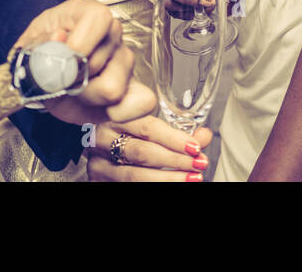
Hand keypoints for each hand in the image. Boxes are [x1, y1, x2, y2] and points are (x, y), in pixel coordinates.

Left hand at [12, 0, 156, 123]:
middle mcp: (112, 33)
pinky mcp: (134, 87)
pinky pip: (142, 102)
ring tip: (75, 90)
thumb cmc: (40, 57)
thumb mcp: (28, 48)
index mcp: (89, 15)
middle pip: (99, 63)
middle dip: (74, 80)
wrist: (44, 80)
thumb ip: (40, 43)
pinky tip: (96, 106)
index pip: (99, 20)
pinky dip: (116, 113)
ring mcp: (125, 60)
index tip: (60, 62)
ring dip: (87, 97)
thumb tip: (59, 38)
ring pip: (113, 89)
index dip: (80, 44)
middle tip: (60, 79)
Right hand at [87, 115, 213, 180]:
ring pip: (134, 175)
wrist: (101, 140)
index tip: (195, 146)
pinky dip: (154, 185)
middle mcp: (102, 138)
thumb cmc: (127, 128)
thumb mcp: (149, 122)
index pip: (147, 127)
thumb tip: (204, 135)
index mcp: (115, 115)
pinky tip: (172, 184)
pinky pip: (128, 185)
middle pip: (142, 152)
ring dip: (168, 178)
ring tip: (192, 178)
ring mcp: (98, 162)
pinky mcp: (97, 180)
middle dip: (175, 160)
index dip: (174, 138)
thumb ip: (176, 130)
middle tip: (199, 163)